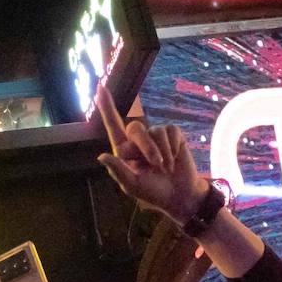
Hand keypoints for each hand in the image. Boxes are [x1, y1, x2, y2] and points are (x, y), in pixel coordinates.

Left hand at [93, 85, 206, 223]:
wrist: (180, 194)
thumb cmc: (154, 192)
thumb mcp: (133, 186)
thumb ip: (118, 171)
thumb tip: (101, 156)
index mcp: (124, 151)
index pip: (113, 125)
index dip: (107, 106)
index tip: (100, 87)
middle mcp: (138, 140)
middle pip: (135, 128)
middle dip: (146, 147)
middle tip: (157, 165)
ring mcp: (156, 136)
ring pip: (155, 131)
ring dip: (163, 152)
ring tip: (167, 167)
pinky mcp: (172, 135)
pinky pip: (170, 131)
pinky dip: (173, 146)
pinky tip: (176, 157)